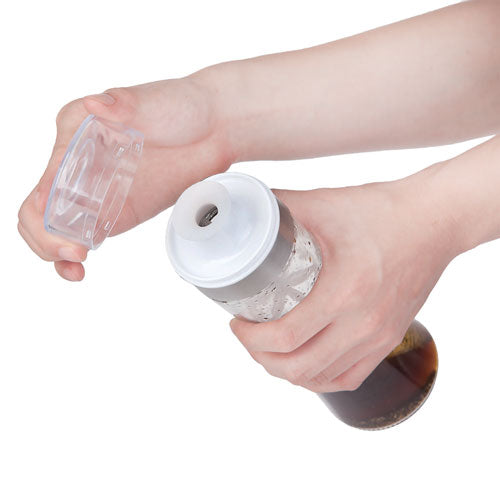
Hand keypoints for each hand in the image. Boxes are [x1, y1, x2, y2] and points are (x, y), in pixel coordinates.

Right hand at [18, 76, 230, 279]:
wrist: (216, 130)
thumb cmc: (182, 106)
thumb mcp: (153, 101)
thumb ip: (124, 104)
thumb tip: (96, 105)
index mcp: (76, 134)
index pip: (47, 176)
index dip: (45, 205)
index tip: (60, 225)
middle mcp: (79, 165)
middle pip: (41, 209)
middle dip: (45, 236)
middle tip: (74, 253)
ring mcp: (97, 192)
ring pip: (55, 227)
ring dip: (53, 250)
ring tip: (75, 267)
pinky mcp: (116, 211)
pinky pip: (85, 235)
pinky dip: (74, 254)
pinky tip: (79, 267)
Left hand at [230, 172, 459, 392]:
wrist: (432, 220)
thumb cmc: (380, 211)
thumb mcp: (323, 203)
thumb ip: (279, 206)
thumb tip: (243, 211)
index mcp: (345, 290)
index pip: (285, 336)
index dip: (250, 338)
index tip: (237, 323)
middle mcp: (364, 323)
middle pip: (298, 367)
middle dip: (260, 356)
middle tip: (247, 336)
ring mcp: (379, 337)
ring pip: (320, 378)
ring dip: (285, 370)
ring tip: (269, 349)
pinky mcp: (390, 339)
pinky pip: (348, 378)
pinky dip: (318, 379)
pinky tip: (304, 364)